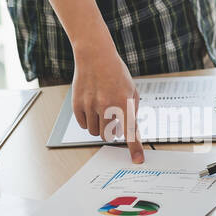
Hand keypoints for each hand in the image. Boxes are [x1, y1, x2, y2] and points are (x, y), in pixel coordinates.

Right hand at [71, 42, 143, 162]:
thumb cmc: (115, 72)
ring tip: (101, 110)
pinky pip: (83, 125)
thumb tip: (130, 130)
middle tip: (112, 120)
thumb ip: (132, 111)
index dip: (135, 148)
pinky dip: (88, 121)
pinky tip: (91, 108)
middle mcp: (107, 106)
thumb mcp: (131, 90)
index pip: (130, 131)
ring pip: (95, 132)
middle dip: (111, 132)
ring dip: (99, 126)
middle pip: (109, 135)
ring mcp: (91, 106)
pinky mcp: (77, 105)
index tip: (137, 160)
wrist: (95, 56)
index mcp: (124, 102)